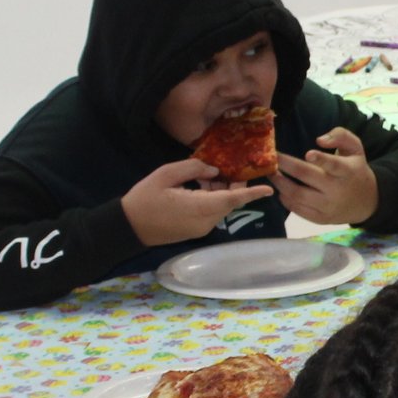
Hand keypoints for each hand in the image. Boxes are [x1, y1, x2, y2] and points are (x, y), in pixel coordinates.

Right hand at [121, 159, 272, 247]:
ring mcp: (201, 228)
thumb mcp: (165, 174)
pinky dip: (211, 199)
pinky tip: (198, 186)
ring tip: (203, 174)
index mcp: (200, 207)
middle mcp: (206, 221)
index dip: (252, 193)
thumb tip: (213, 170)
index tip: (268, 189)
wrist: (128, 227)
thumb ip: (192, 168)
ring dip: (219, 190)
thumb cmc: (144, 199)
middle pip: (229, 202)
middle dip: (232, 184)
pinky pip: (211, 212)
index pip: (233, 199)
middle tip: (227, 166)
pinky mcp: (195, 230)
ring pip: (221, 207)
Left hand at [274, 127, 380, 225]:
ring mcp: (328, 207)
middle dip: (285, 166)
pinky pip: (298, 210)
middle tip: (271, 158)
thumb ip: (340, 136)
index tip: (308, 153)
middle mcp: (337, 190)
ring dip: (280, 184)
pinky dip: (286, 200)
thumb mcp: (356, 148)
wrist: (367, 202)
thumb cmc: (356, 170)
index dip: (321, 160)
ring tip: (272, 173)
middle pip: (307, 177)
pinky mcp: (321, 219)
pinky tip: (281, 190)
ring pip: (297, 195)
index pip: (334, 165)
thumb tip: (319, 140)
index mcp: (347, 171)